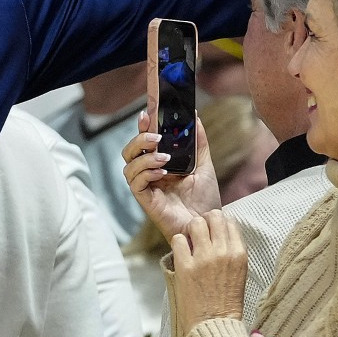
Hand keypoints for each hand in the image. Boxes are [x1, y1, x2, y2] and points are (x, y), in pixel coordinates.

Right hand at [122, 111, 220, 239]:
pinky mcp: (146, 200)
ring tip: (164, 158)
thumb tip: (195, 117)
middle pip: (129, 152)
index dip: (141, 127)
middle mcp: (149, 173)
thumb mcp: (205, 165)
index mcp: (160, 162)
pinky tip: (162, 173)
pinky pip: (136, 183)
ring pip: (129, 166)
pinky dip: (146, 174)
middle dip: (139, 140)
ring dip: (144, 157)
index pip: (144, 141)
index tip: (146, 114)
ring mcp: (147, 187)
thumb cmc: (205, 198)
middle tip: (156, 137)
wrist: (208, 223)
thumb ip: (199, 142)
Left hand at [170, 208, 247, 327]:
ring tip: (191, 242)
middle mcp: (223, 253)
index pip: (230, 222)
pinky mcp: (185, 266)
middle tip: (200, 233)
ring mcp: (204, 258)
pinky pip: (179, 239)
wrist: (214, 326)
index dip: (220, 224)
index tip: (214, 231)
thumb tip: (221, 234)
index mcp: (239, 255)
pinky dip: (179, 244)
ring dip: (191, 230)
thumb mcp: (239, 274)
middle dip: (205, 222)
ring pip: (195, 224)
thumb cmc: (226, 303)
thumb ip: (232, 252)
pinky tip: (182, 254)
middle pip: (214, 217)